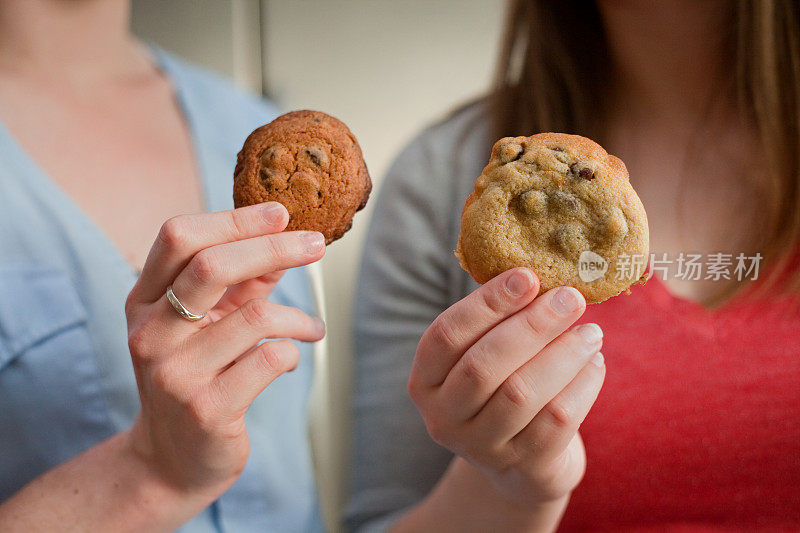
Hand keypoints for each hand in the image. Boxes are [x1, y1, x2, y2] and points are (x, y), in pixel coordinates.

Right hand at [123, 202, 325, 497]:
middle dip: (274, 247)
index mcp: (144, 302)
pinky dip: (292, 351)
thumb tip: (284, 238)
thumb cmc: (196, 378)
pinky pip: (269, 360)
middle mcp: (150, 334)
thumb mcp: (206, 325)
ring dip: (298, 317)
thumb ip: (239, 284)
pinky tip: (292, 357)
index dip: (234, 220)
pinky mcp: (207, 409)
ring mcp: (175, 374)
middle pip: (211, 266)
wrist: (172, 461)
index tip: (280, 213)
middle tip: (316, 245)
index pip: (179, 238)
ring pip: (254, 316)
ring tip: (312, 328)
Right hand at [408, 268, 604, 506]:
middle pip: (483, 366)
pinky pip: (557, 421)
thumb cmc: (503, 388)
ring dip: (563, 354)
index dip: (486, 304)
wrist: (523, 463)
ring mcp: (480, 448)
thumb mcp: (486, 356)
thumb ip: (499, 321)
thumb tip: (542, 273)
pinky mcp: (523, 467)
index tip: (528, 276)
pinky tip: (594, 363)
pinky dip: (582, 385)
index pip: (446, 336)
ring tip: (591, 331)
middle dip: (532, 325)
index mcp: (424, 381)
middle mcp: (443, 418)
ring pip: (522, 394)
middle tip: (570, 298)